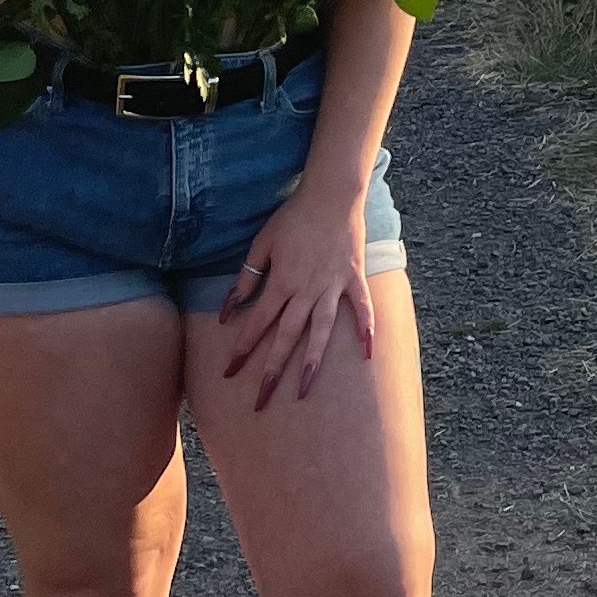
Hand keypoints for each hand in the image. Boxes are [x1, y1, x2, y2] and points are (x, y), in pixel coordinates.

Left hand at [217, 185, 374, 407]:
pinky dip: (365, 329)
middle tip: (261, 402)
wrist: (331, 195)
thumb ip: (246, 278)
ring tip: (304, 391)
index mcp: (282, 282)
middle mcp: (306, 290)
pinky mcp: (354, 279)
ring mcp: (333, 286)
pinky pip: (361, 308)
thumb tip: (229, 309)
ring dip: (311, 363)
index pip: (258, 323)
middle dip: (271, 371)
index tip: (229, 373)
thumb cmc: (293, 217)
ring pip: (321, 332)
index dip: (242, 349)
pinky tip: (368, 353)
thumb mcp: (262, 244)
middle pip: (287, 337)